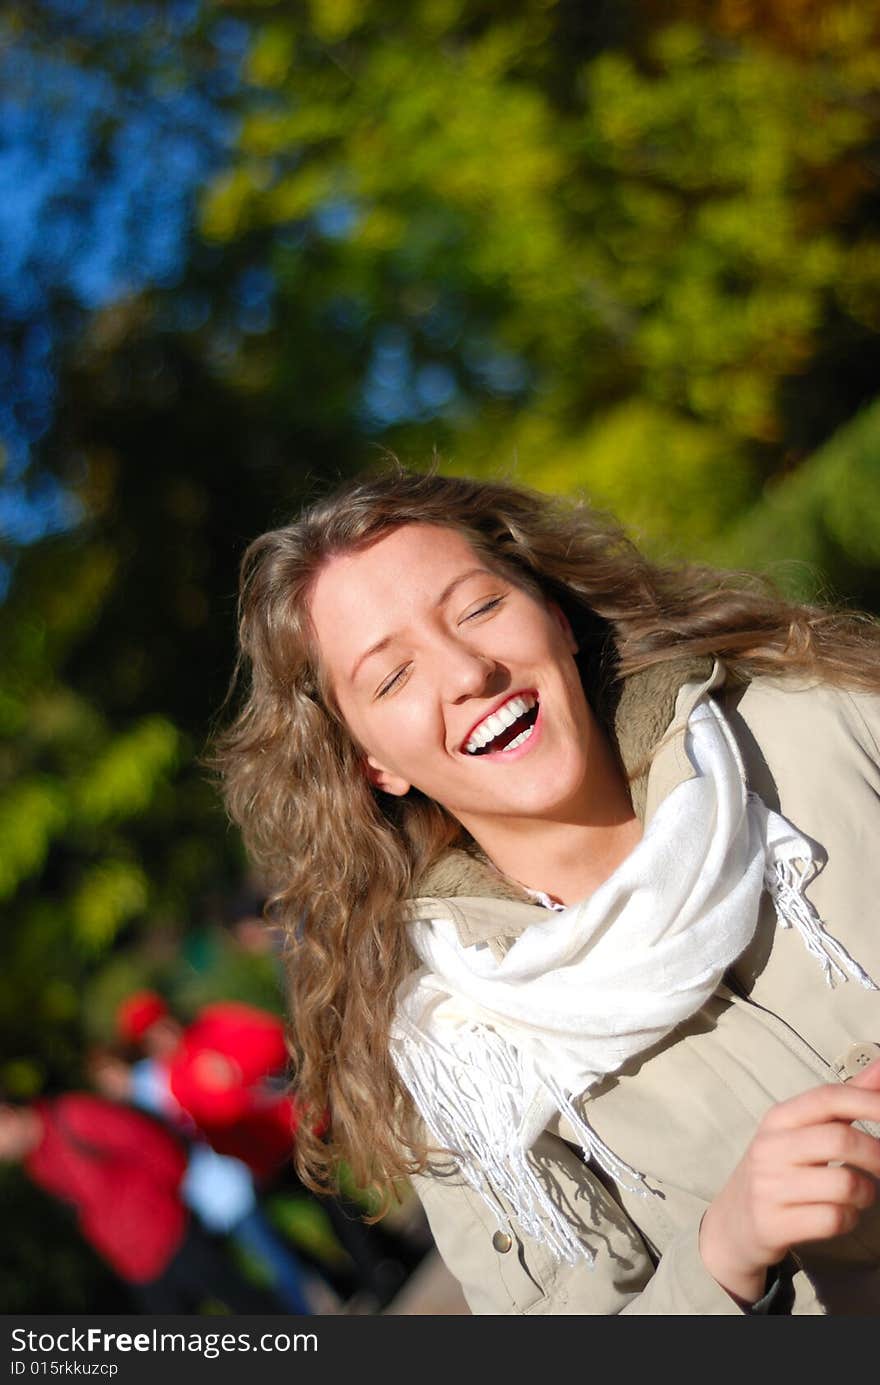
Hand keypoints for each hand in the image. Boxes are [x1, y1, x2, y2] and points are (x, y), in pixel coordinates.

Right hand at [699, 1058, 879, 1303]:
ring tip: (860, 1194)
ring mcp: (770, 1187)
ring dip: (867, 1193)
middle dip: (878, 1155)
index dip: (869, 1102)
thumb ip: (843, 1100)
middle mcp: (771, 1147)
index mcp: (779, 1118)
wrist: (732, 1223)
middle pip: (841, 1140)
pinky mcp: (775, 1223)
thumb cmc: (778, 1169)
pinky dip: (850, 1219)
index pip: (828, 1098)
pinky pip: (834, 1220)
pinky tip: (841, 1214)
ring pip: (845, 1185)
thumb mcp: (800, 1131)